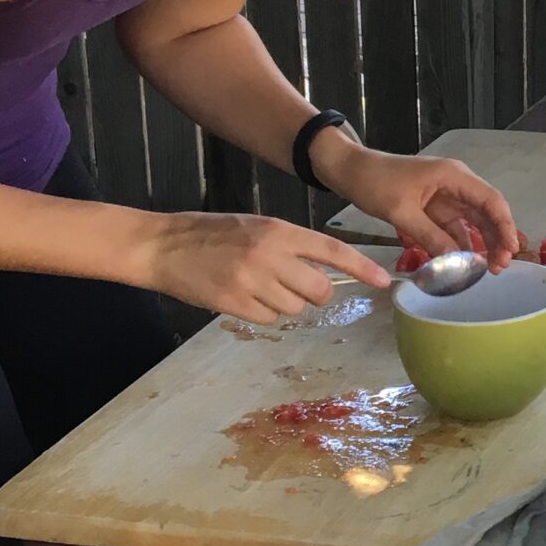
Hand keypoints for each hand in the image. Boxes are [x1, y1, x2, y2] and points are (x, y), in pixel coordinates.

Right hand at [141, 214, 391, 322]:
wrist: (162, 245)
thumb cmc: (211, 233)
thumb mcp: (256, 227)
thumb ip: (290, 246)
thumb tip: (324, 270)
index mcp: (278, 231)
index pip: (331, 251)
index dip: (361, 267)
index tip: (383, 281)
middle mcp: (269, 255)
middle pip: (319, 290)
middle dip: (315, 294)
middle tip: (296, 286)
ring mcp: (251, 282)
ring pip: (295, 308)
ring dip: (285, 303)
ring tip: (258, 286)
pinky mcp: (234, 304)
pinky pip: (268, 319)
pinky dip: (261, 313)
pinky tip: (242, 296)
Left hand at [326, 146, 520, 269]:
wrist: (351, 171)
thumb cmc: (376, 183)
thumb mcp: (402, 211)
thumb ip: (430, 236)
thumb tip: (456, 261)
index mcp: (453, 176)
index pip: (491, 200)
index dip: (505, 225)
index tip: (511, 250)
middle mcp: (457, 184)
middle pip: (487, 212)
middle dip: (498, 239)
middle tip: (500, 268)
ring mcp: (447, 196)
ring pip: (474, 222)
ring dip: (483, 244)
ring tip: (489, 269)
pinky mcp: (436, 208)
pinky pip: (456, 228)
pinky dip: (462, 244)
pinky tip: (465, 262)